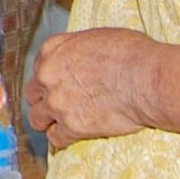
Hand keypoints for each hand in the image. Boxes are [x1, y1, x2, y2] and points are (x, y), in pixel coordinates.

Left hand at [26, 28, 159, 151]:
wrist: (146, 80)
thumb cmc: (131, 54)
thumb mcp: (97, 37)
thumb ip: (77, 49)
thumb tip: (80, 58)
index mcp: (53, 50)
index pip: (39, 67)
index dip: (49, 79)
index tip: (56, 85)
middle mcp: (48, 75)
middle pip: (33, 94)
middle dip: (44, 100)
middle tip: (57, 106)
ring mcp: (57, 103)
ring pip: (37, 118)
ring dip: (47, 122)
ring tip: (58, 125)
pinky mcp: (71, 127)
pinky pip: (55, 139)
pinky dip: (62, 140)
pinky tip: (68, 139)